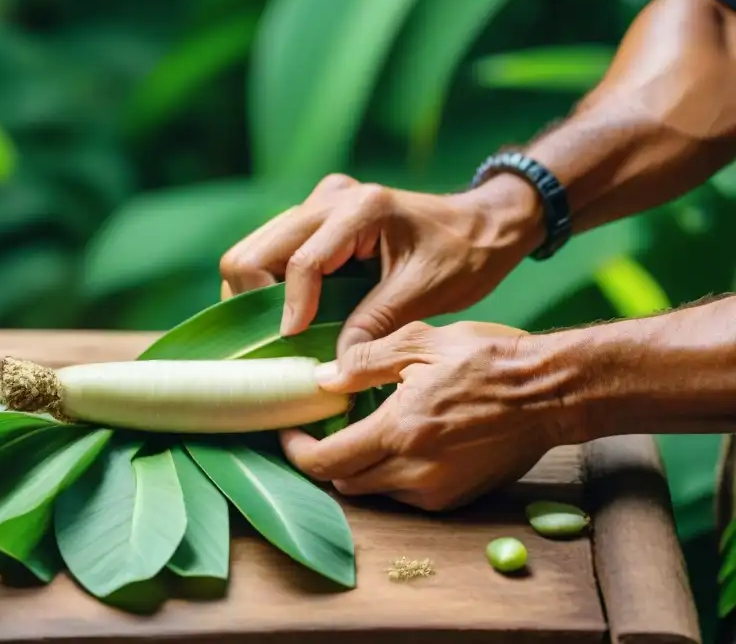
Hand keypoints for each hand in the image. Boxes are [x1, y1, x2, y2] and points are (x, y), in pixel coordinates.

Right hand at [219, 173, 542, 355]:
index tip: (294, 346)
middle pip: (253, 252)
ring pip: (252, 250)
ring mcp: (318, 204)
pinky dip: (271, 284)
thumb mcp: (425, 294)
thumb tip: (332, 368)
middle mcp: (329, 199)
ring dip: (259, 294)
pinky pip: (270, 251)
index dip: (291, 310)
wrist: (483, 224)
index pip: (301, 263)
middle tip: (279, 342)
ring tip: (285, 331)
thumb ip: (375, 325)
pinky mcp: (315, 216)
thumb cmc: (465, 255)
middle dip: (256, 302)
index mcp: (361, 209)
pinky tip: (294, 312)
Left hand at [280, 320, 570, 511]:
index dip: (298, 451)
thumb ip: (364, 361)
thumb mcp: (420, 341)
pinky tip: (402, 441)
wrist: (551, 392)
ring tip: (366, 428)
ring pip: (374, 490)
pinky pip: (406, 494)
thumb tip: (323, 380)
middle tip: (325, 426)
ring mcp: (438, 491)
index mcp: (400, 432)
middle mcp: (415, 472)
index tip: (288, 431)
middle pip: (345, 482)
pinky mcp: (457, 498)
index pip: (326, 462)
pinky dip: (391, 473)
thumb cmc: (488, 359)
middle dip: (326, 458)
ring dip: (359, 466)